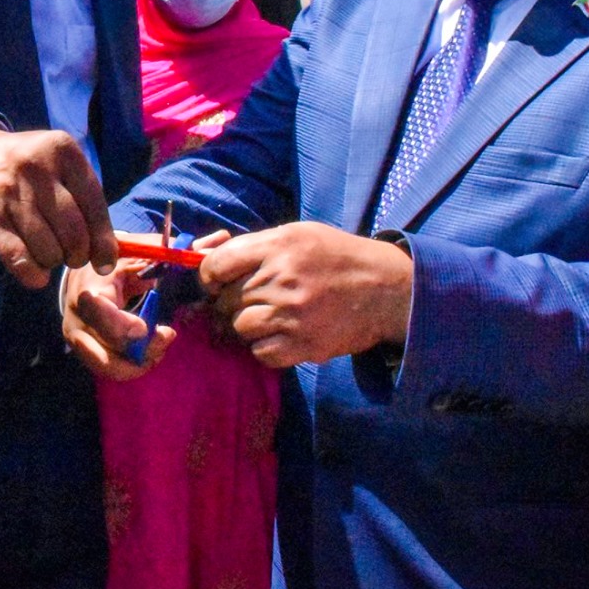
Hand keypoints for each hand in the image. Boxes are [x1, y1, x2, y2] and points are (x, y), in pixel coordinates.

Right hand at [0, 127, 116, 288]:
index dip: (103, 240)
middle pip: (73, 231)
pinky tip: (36, 274)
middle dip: (78, 255)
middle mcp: (37, 168)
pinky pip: (19, 258)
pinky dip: (32, 274)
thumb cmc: (25, 166)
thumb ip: (83, 195)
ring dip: (53, 262)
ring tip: (49, 254)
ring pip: (49, 249)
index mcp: (62, 150)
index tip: (105, 262)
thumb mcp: (57, 163)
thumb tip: (106, 250)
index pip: (95, 203)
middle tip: (73, 257)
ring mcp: (11, 194)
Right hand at [60, 261, 174, 381]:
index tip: (147, 327)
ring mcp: (77, 339)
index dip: (124, 326)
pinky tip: (147, 350)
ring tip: (158, 346)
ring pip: (108, 368)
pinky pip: (108, 369)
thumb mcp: (137, 252)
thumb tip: (202, 246)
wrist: (85, 274)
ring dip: (139, 364)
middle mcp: (77, 320)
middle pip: (103, 355)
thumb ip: (166, 253)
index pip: (97, 313)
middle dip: (140, 354)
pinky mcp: (83, 351)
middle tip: (165, 336)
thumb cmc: (116, 262)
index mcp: (87, 291)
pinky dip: (132, 366)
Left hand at [198, 223, 413, 368]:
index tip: (216, 283)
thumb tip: (203, 257)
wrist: (386, 289)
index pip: (217, 265)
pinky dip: (264, 348)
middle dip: (228, 303)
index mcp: (278, 245)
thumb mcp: (297, 234)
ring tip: (266, 318)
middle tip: (247, 302)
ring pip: (240, 328)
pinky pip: (261, 353)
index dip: (209, 277)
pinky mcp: (305, 345)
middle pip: (226, 300)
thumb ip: (253, 246)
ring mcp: (293, 314)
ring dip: (246, 326)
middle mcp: (282, 278)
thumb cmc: (335, 257)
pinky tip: (280, 335)